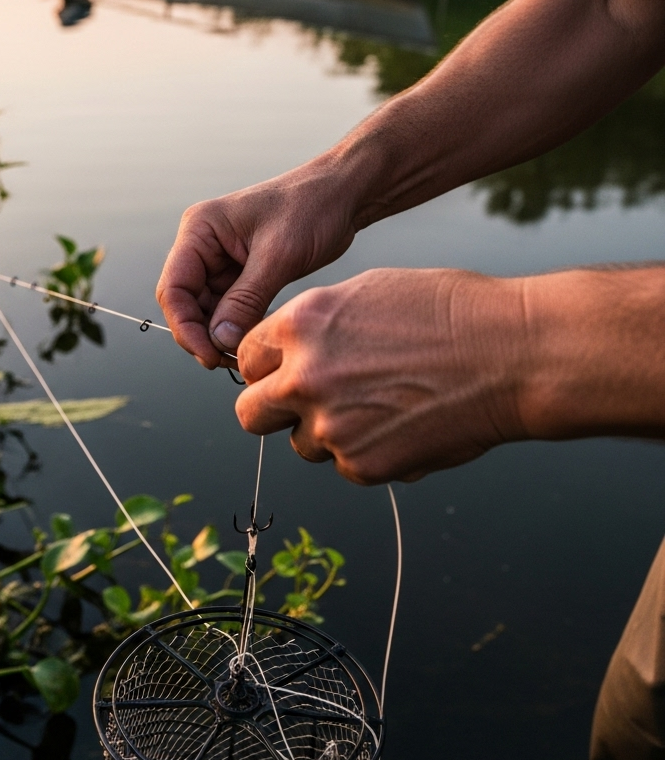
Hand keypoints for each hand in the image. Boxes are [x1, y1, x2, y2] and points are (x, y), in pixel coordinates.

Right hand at [155, 164, 358, 368]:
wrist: (342, 194)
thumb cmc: (311, 208)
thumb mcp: (278, 255)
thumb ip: (245, 299)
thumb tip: (218, 341)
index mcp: (200, 230)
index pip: (174, 288)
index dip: (185, 327)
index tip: (210, 356)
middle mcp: (202, 246)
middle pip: (186, 304)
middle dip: (203, 335)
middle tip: (230, 363)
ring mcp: (220, 261)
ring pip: (207, 312)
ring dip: (221, 336)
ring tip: (246, 355)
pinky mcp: (240, 274)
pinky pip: (228, 310)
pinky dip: (237, 328)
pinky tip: (255, 341)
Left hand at [234, 268, 527, 483]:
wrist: (513, 354)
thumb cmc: (448, 312)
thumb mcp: (366, 293)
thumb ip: (314, 326)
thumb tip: (287, 355)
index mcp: (299, 325)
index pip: (246, 358)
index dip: (266, 366)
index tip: (283, 372)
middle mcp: (304, 377)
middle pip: (250, 414)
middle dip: (272, 409)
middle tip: (304, 405)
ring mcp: (330, 427)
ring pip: (301, 444)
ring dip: (325, 433)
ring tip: (379, 406)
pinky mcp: (362, 466)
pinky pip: (345, 465)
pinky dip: (367, 452)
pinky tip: (406, 424)